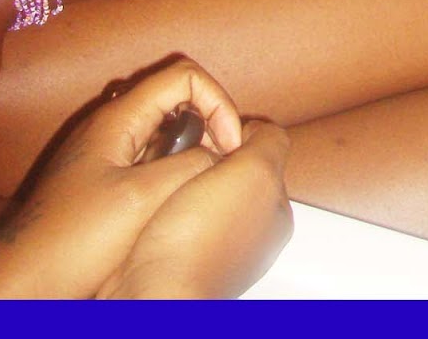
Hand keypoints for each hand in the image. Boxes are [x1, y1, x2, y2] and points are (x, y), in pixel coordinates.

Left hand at [0, 57, 290, 299]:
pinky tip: (176, 194)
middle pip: (176, 95)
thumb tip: (218, 154)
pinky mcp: (103, 173)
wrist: (23, 278)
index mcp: (119, 117)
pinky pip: (149, 150)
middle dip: (208, 119)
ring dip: (191, 143)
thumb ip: (188, 165)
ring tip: (202, 178)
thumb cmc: (74, 239)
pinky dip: (172, 162)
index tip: (228, 145)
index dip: (217, 102)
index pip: (184, 76)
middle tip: (220, 158)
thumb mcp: (141, 199)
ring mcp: (105, 148)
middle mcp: (111, 123)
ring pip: (163, 124)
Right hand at [98, 115, 291, 298]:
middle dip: (208, 162)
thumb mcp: (254, 172)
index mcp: (274, 215)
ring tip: (167, 179)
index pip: (262, 157)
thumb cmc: (200, 241)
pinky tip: (155, 205)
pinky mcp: (178, 260)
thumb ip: (269, 143)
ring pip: (200, 195)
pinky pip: (174, 218)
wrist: (153, 297)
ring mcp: (213, 249)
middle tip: (186, 156)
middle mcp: (249, 235)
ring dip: (183, 183)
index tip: (213, 135)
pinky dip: (164, 207)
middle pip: (230, 175)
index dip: (236, 137)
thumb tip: (258, 131)